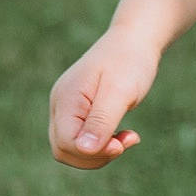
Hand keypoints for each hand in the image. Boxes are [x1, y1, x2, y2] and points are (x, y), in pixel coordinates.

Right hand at [49, 25, 161, 168]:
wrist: (134, 39)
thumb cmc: (129, 61)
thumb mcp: (120, 92)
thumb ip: (101, 121)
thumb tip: (84, 150)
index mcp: (67, 98)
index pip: (65, 143)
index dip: (92, 153)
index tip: (121, 145)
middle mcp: (61, 104)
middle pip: (64, 150)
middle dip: (96, 156)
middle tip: (127, 142)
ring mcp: (67, 108)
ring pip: (72, 149)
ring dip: (101, 152)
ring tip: (129, 138)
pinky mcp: (78, 111)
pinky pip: (82, 140)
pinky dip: (103, 144)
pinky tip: (124, 135)